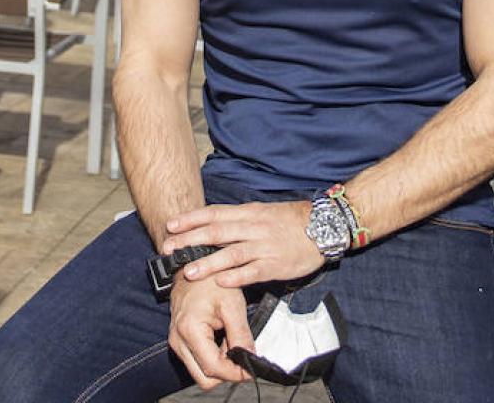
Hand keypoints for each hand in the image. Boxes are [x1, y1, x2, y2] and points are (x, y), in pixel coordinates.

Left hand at [161, 200, 322, 289]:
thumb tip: (212, 225)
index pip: (215, 213)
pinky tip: (221, 282)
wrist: (324, 228)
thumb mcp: (263, 212)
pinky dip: (236, 276)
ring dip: (208, 262)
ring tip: (188, 270)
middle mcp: (254, 227)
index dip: (191, 219)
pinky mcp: (276, 265)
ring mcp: (265, 246)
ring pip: (232, 253)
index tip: (171, 225)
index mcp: (249, 213)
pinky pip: (253, 271)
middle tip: (169, 248)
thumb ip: (239, 219)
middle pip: (217, 232)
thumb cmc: (291, 221)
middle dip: (190, 240)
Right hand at [169, 274, 252, 388]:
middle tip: (243, 356)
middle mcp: (178, 340)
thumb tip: (250, 359)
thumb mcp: (232, 304)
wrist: (190, 264)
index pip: (214, 368)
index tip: (251, 369)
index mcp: (190, 330)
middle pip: (205, 377)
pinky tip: (223, 339)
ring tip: (233, 342)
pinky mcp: (179, 341)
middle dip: (227, 373)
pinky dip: (213, 357)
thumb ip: (241, 335)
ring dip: (220, 365)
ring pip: (201, 372)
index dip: (235, 373)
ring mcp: (176, 342)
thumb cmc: (210, 280)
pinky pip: (197, 361)